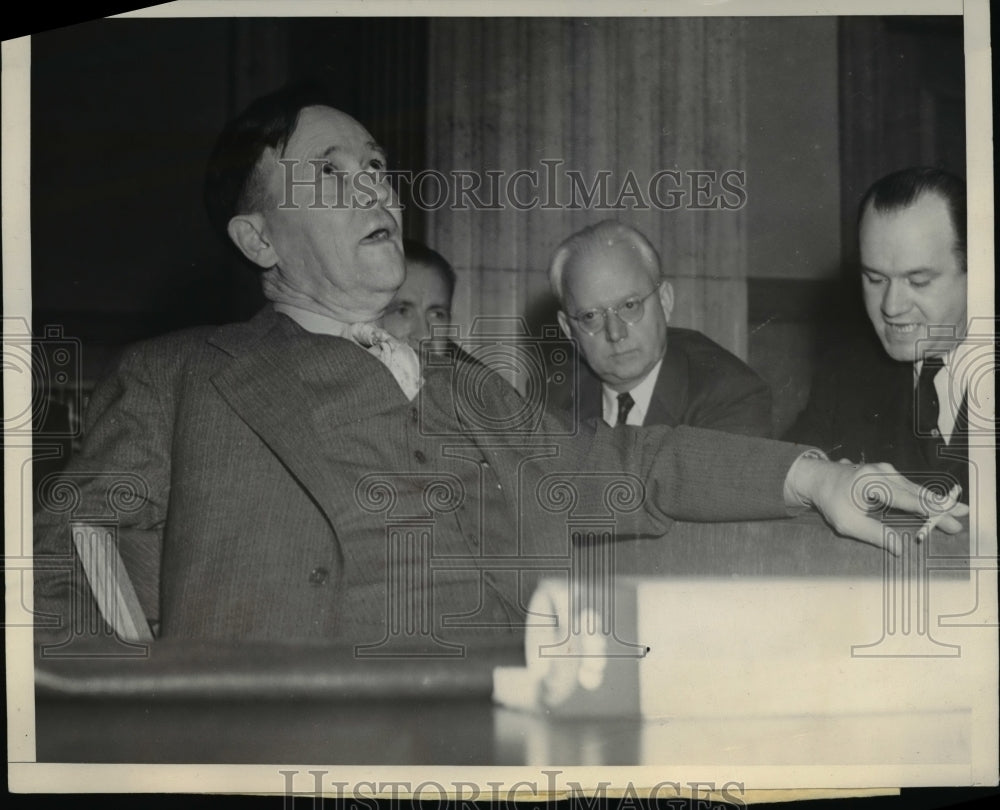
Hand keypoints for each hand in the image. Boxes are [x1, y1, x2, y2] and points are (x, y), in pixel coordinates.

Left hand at [786, 457, 969, 553]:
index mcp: (873, 483)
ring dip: (935, 501)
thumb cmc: (830, 501)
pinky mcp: (885, 473)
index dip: (931, 513)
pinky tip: (937, 504)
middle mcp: (882, 473)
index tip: (950, 521)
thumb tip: (900, 549)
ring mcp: (885, 471)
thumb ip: (875, 535)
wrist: (816, 478)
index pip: (908, 500)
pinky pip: (908, 486)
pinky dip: (923, 496)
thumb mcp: (847, 523)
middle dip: (941, 507)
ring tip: (957, 512)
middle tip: (963, 517)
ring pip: (915, 488)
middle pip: (917, 493)